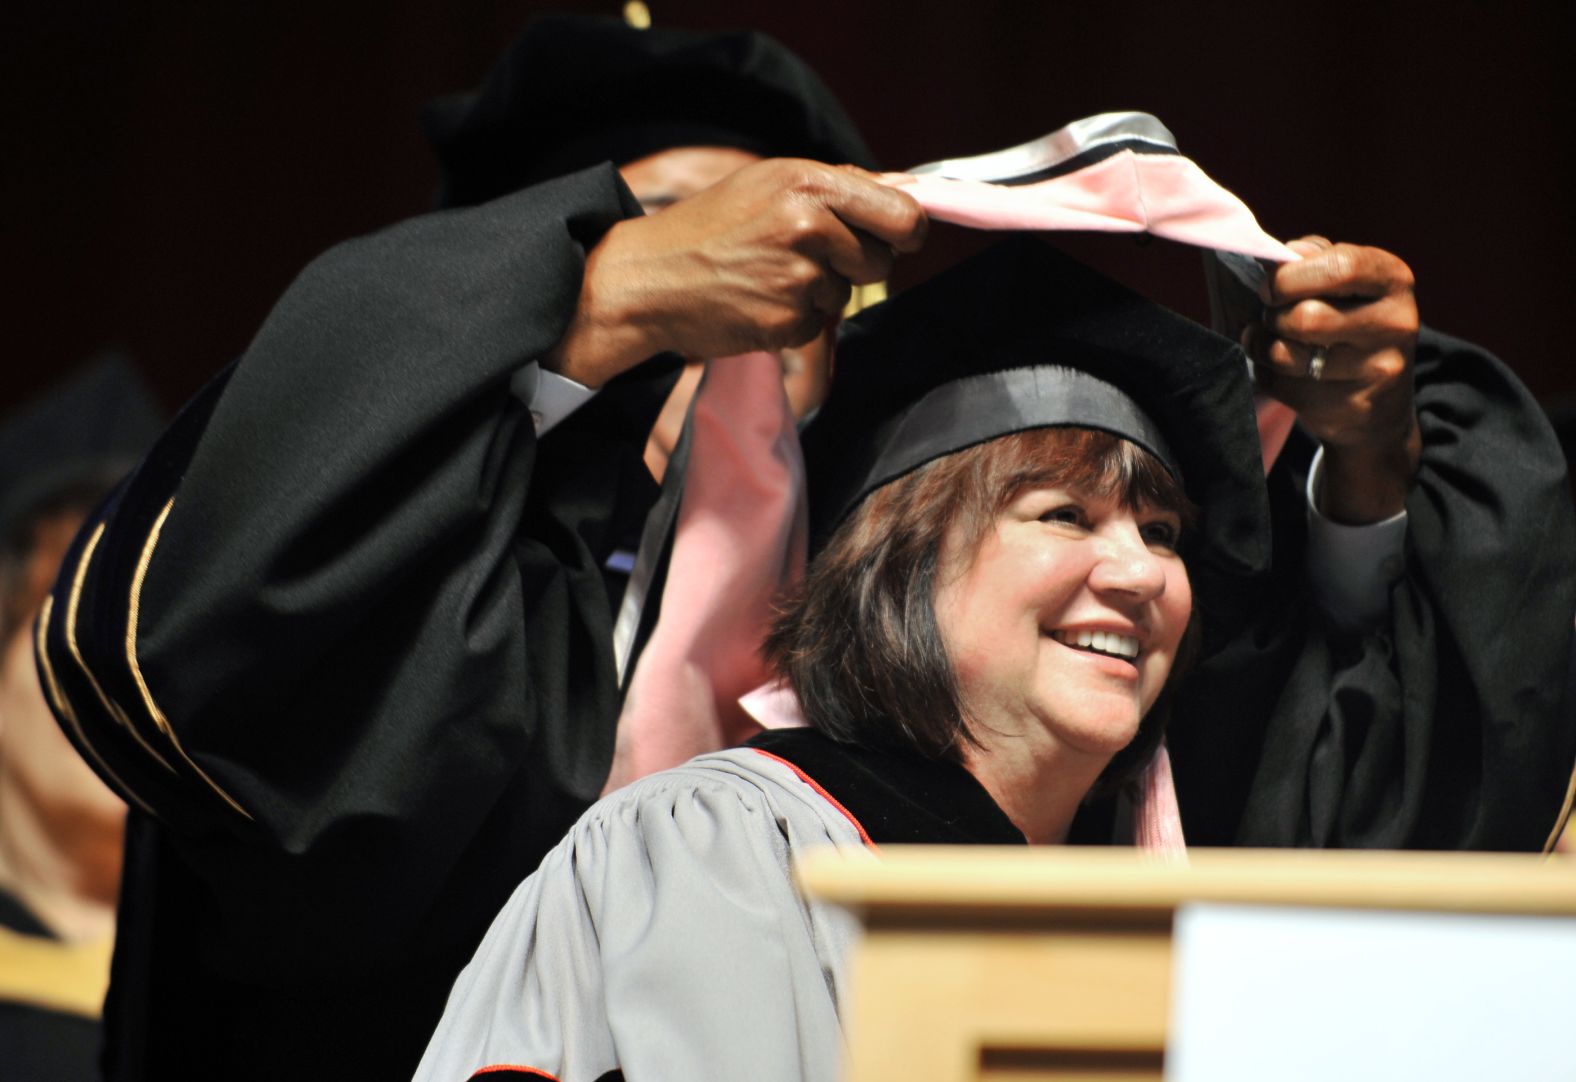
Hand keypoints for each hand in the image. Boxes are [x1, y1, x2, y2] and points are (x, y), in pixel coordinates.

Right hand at [548, 159, 926, 386]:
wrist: (649, 278)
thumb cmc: (711, 226)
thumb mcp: (768, 183)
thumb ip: (838, 187)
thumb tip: (909, 194)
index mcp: (809, 183)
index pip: (902, 216)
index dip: (908, 232)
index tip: (900, 239)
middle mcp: (808, 226)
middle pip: (880, 261)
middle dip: (854, 264)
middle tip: (805, 256)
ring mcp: (798, 278)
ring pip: (845, 295)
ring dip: (816, 292)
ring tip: (765, 275)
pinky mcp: (787, 322)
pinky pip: (817, 325)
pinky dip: (793, 319)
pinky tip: (755, 300)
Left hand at [1246, 237, 1420, 523]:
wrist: (1380, 406)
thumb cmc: (1352, 327)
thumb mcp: (1348, 285)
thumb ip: (1317, 260)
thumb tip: (1286, 253)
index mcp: (1393, 280)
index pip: (1341, 266)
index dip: (1290, 276)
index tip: (1270, 288)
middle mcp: (1395, 324)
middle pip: (1306, 316)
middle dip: (1273, 316)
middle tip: (1272, 317)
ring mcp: (1378, 369)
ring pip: (1287, 354)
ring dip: (1264, 346)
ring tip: (1273, 341)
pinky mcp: (1351, 406)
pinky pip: (1282, 386)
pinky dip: (1268, 376)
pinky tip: (1283, 371)